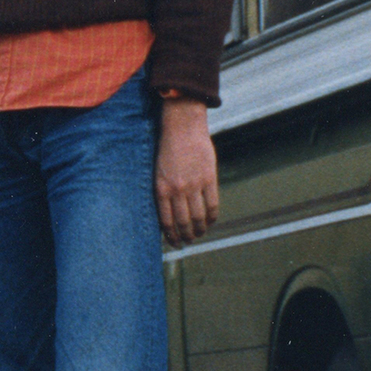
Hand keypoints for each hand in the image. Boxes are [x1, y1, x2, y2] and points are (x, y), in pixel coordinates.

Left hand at [156, 96, 219, 244]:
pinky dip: (212, 217)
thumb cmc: (168, 149)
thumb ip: (164, 191)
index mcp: (161, 189)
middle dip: (185, 236)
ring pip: (198, 216)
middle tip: (187, 242)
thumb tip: (168, 213)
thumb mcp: (158, 171)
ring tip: (198, 235)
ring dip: (199, 230)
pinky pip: (212, 204)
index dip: (171, 235)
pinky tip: (210, 222)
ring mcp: (194, 185)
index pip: (166, 220)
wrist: (182, 127)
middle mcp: (177, 190)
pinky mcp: (209, 178)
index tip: (174, 243)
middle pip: (183, 222)